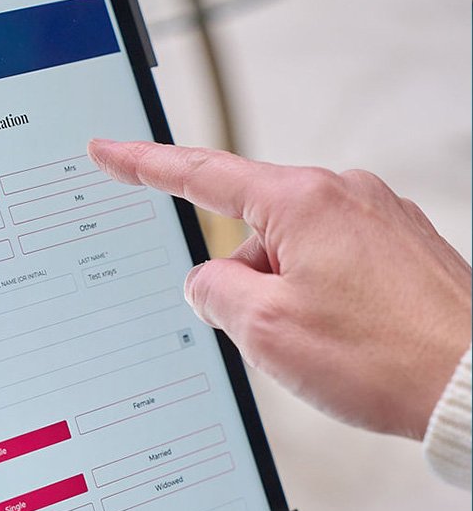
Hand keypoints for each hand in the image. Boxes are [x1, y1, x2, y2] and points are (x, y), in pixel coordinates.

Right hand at [88, 140, 471, 438]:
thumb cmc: (385, 358)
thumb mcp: (266, 330)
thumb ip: (213, 293)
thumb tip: (206, 282)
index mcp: (302, 202)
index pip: (201, 175)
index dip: (144, 165)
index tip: (110, 152)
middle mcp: (343, 194)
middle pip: (251, 233)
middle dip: (245, 283)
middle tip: (273, 334)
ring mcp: (377, 217)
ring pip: (291, 254)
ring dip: (285, 298)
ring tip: (328, 343)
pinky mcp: (399, 244)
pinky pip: (330, 264)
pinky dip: (322, 299)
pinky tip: (348, 336)